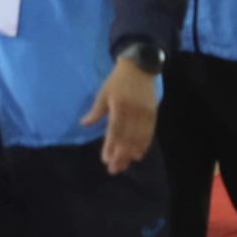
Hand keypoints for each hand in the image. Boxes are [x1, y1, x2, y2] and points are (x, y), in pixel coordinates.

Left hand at [83, 54, 160, 172]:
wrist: (140, 67)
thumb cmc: (117, 80)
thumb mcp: (103, 93)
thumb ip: (95, 111)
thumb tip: (83, 124)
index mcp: (119, 106)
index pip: (114, 131)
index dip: (110, 147)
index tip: (105, 160)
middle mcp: (133, 111)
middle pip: (127, 138)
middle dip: (120, 155)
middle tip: (114, 169)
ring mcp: (145, 113)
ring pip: (138, 138)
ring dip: (131, 153)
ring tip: (125, 165)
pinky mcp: (153, 113)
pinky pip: (149, 132)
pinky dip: (144, 144)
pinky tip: (139, 154)